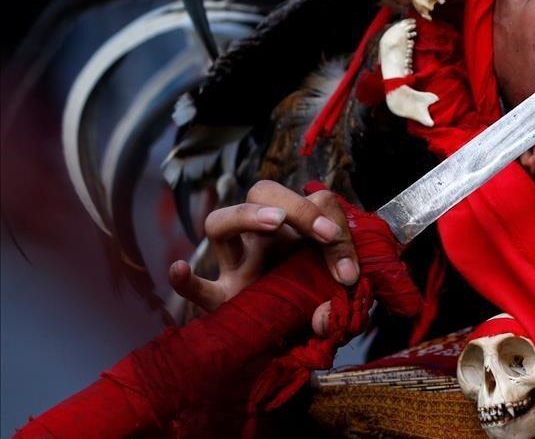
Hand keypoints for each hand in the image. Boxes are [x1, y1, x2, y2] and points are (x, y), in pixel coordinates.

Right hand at [168, 181, 357, 335]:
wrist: (297, 346)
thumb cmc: (321, 311)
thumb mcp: (340, 303)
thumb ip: (338, 306)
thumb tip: (324, 317)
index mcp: (300, 231)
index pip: (317, 203)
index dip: (335, 223)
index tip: (348, 262)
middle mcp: (266, 241)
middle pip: (262, 193)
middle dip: (294, 204)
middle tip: (321, 232)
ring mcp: (239, 267)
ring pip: (220, 224)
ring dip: (245, 216)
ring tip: (275, 222)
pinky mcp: (223, 301)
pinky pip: (198, 288)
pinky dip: (185, 280)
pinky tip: (180, 272)